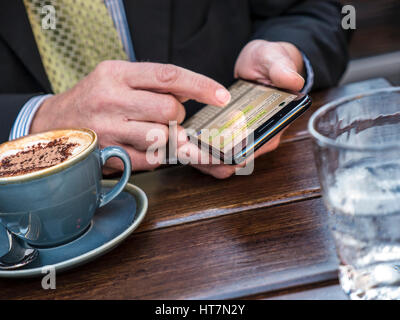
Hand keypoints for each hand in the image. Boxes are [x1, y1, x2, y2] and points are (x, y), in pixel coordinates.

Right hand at [31, 61, 230, 173]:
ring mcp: (108, 130)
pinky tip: (143, 145)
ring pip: (162, 137)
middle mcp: (110, 99)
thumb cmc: (95, 99)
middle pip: (170, 110)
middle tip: (167, 117)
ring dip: (169, 137)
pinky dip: (157, 154)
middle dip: (178, 116)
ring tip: (153, 131)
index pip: (168, 75)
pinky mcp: (110, 156)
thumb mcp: (117, 78)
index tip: (222, 96)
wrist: (54, 125)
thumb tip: (191, 93)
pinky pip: (151, 159)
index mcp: (116, 73)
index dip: (200, 86)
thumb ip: (153, 84)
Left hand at [183, 40, 304, 178]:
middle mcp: (259, 139)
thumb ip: (282, 69)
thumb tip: (292, 80)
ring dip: (200, 159)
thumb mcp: (275, 60)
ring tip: (179, 147)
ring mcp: (242, 140)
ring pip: (220, 164)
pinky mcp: (228, 137)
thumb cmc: (271, 64)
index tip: (211, 150)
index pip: (253, 150)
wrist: (262, 66)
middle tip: (185, 150)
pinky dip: (198, 152)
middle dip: (209, 160)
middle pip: (233, 163)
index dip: (231, 155)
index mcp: (273, 126)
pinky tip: (182, 143)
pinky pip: (212, 153)